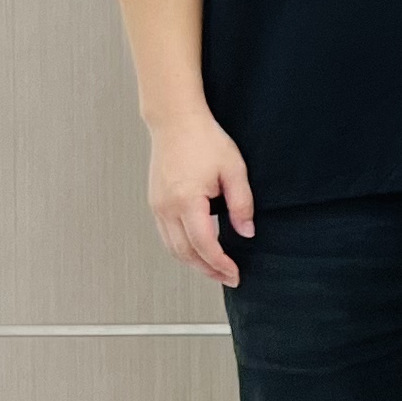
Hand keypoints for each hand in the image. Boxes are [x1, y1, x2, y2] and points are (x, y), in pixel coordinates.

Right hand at [146, 106, 253, 287]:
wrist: (175, 122)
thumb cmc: (206, 141)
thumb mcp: (234, 169)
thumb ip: (242, 203)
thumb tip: (246, 233)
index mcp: (186, 200)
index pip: (203, 244)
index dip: (220, 263)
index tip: (235, 273)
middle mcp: (166, 208)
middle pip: (185, 253)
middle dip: (207, 270)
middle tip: (229, 278)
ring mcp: (157, 206)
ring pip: (173, 248)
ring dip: (194, 263)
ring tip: (216, 270)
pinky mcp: (155, 203)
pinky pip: (167, 235)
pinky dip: (183, 249)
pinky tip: (199, 251)